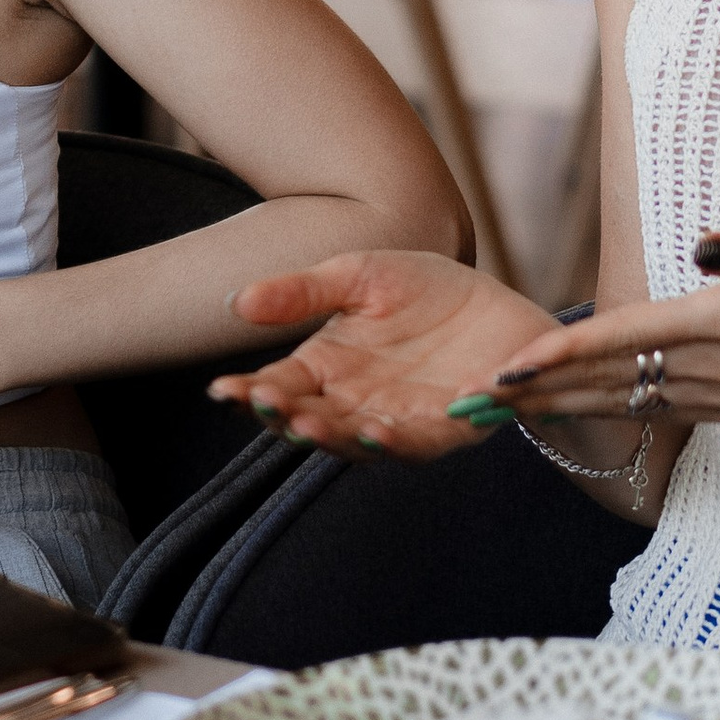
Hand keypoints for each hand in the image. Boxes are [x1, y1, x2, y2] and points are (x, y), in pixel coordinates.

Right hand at [210, 251, 552, 456]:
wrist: (494, 297)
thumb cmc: (422, 289)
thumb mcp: (356, 276)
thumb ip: (301, 293)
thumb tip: (237, 302)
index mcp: (327, 367)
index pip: (279, 387)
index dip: (251, 393)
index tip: (225, 390)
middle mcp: (355, 402)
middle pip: (310, 420)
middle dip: (287, 417)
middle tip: (268, 403)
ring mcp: (398, 419)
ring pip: (355, 441)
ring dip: (332, 437)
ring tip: (308, 424)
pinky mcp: (446, 428)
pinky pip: (415, 444)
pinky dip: (395, 443)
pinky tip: (375, 433)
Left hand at [491, 233, 719, 466]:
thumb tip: (705, 245)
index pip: (624, 340)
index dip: (560, 354)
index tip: (504, 369)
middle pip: (609, 381)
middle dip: (538, 391)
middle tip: (472, 403)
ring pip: (629, 400)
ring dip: (567, 403)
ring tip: (512, 407)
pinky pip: (662, 408)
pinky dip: (615, 408)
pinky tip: (595, 406)